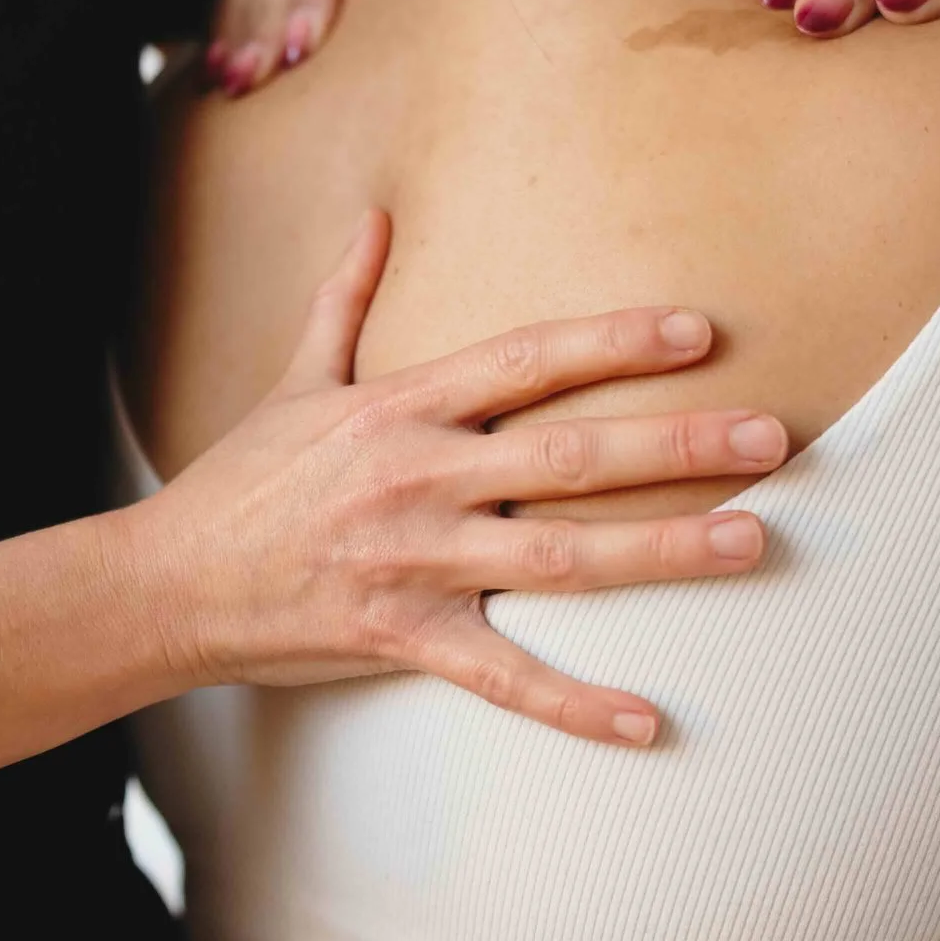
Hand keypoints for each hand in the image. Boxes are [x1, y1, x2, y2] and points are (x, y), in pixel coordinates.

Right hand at [123, 210, 787, 745]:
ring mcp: (417, 561)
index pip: (526, 360)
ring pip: (560, 556)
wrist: (168, 582)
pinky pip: (504, 677)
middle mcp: (420, 478)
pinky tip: (649, 720)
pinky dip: (575, 703)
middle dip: (673, 444)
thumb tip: (375, 220)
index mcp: (401, 408)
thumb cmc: (238, 483)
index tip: (697, 331)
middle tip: (772, 437)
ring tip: (753, 541)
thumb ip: (346, 301)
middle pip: (568, 454)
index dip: (613, 342)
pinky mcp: (405, 638)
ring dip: (662, 551)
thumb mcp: (295, 381)